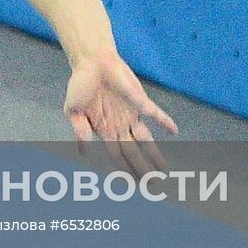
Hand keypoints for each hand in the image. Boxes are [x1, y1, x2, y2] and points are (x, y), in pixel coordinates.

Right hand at [63, 50, 178, 175]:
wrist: (92, 61)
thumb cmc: (81, 85)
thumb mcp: (73, 110)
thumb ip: (79, 131)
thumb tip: (83, 152)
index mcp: (104, 130)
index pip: (117, 156)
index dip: (124, 170)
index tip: (131, 184)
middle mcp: (120, 126)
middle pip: (133, 154)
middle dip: (142, 170)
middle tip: (152, 186)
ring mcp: (131, 115)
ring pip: (145, 140)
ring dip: (154, 156)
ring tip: (164, 171)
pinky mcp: (139, 101)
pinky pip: (155, 113)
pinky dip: (164, 122)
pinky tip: (174, 131)